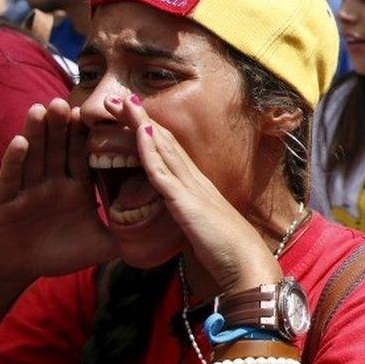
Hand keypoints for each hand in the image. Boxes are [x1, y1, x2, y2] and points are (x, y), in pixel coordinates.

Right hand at [0, 99, 116, 279]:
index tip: (106, 113)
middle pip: (60, 147)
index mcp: (75, 187)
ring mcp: (29, 188)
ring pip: (35, 153)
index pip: (86, 156)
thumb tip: (165, 234)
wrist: (19, 268)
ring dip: (39, 131)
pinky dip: (16, 159)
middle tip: (73, 100)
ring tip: (45, 107)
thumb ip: (128, 234)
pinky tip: (21, 141)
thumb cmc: (56, 253)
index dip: (94, 136)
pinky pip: (11, 176)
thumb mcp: (99, 244)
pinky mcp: (7, 199)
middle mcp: (52, 182)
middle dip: (65, 124)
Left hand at [107, 96, 280, 292]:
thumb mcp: (205, 232)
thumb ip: (193, 221)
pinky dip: (150, 151)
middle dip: (140, 119)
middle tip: (117, 98)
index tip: (132, 116)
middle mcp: (196, 181)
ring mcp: (192, 189)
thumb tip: (186, 222)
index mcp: (200, 189)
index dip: (151, 133)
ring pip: (161, 149)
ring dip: (140, 124)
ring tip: (119, 103)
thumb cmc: (228, 255)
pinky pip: (163, 172)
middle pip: (164, 143)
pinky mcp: (186, 202)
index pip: (171, 153)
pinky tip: (139, 133)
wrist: (247, 265)